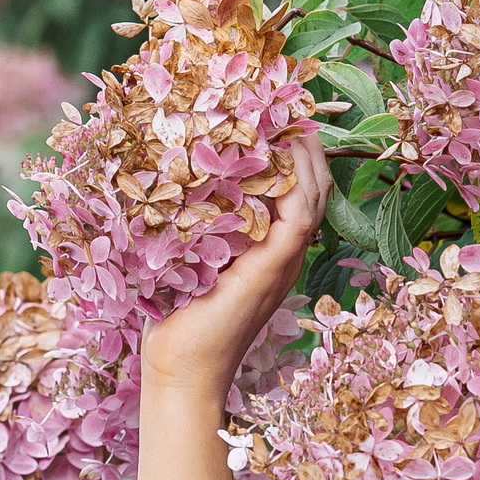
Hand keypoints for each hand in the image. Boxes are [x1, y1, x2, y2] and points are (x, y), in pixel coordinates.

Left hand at [140, 138, 325, 402]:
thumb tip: (163, 188)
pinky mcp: (272, 269)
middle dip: (305, 146)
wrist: (181, 371)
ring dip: (304, 156)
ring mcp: (283, 262)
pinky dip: (294, 184)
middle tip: (285, 108)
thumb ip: (194, 230)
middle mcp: (285, 254)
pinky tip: (280, 155)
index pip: (298, 193)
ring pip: (314, 196)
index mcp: (271, 252)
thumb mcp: (189, 264)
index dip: (294, 155)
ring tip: (289, 119)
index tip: (274, 118)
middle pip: (316, 187)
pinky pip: (298, 216)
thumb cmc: (176, 322)